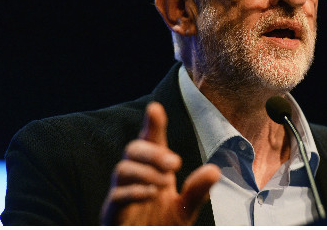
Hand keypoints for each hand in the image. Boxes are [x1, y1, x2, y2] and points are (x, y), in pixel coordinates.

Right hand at [100, 102, 219, 224]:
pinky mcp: (113, 212)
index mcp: (154, 171)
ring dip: (146, 171)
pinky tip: (151, 194)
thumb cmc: (163, 226)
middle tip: (176, 163)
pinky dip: (135, 191)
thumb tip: (214, 170)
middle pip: (133, 149)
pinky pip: (116, 195)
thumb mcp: (186, 208)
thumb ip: (197, 191)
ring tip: (164, 183)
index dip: (152, 125)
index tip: (155, 108)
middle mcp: (136, 178)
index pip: (151, 142)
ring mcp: (121, 193)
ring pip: (122, 168)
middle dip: (153, 152)